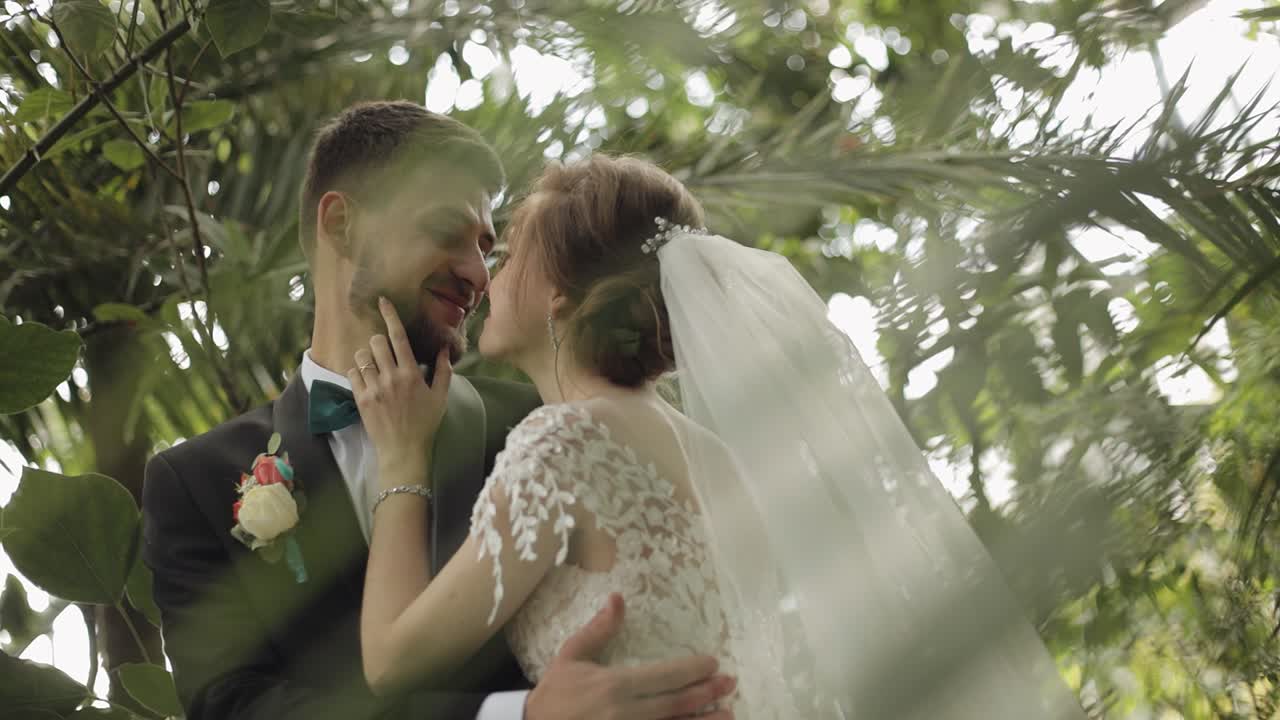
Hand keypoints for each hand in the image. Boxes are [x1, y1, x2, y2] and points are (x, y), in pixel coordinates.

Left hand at [350, 297, 450, 486]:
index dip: (390, 315)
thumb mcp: (441, 397)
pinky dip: (358, 371)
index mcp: (411, 374)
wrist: (404, 450)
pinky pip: (352, 373)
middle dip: (379, 341)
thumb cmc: (426, 423)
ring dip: (367, 355)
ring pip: (362, 356)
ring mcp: (374, 388)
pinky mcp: (361, 399)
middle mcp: (391, 377)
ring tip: (374, 365)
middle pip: (376, 342)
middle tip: (384, 350)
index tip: (382, 301)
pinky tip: (367, 379)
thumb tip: (443, 349)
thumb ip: (443, 370)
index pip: (398, 337)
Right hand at [525, 593, 736, 719]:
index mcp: (613, 685)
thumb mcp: (571, 655)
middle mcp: (624, 713)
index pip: (663, 677)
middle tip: (730, 685)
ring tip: (729, 715)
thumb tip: (618, 599)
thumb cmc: (554, 694)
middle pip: (676, 704)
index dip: (692, 670)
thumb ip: (599, 630)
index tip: (713, 663)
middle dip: (706, 693)